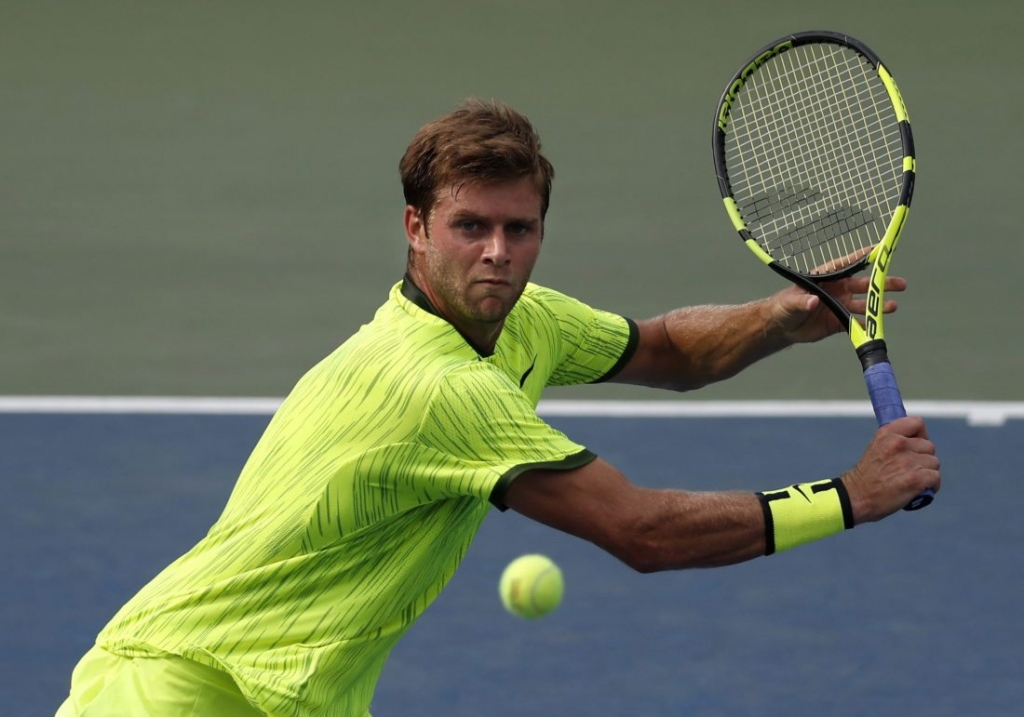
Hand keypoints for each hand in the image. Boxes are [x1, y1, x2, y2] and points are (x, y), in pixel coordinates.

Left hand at [767, 254, 907, 344]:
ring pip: (864, 304)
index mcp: (826, 278)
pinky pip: (856, 323)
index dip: (864, 257)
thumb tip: (813, 301)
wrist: (781, 327)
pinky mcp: (839, 322)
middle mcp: (837, 289)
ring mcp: (840, 305)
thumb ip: (802, 302)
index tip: (882, 250)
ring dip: (878, 305)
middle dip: (881, 283)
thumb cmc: (783, 306)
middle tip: (900, 284)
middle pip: (863, 284)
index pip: (847, 264)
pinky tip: (876, 327)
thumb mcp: (790, 302)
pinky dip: (866, 325)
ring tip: (892, 306)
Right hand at [842, 416, 940, 523]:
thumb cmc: (867, 476)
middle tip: (910, 469)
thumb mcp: (877, 447)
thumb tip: (917, 441)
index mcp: (888, 433)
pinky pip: (935, 477)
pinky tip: (920, 490)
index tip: (916, 446)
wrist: (857, 497)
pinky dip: (931, 485)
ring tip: (913, 481)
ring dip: (927, 472)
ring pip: (934, 463)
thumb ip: (895, 441)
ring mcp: (908, 461)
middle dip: (923, 458)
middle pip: (929, 446)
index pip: (917, 423)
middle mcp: (899, 444)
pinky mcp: (916, 479)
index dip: (921, 435)